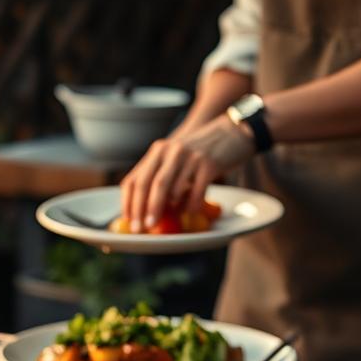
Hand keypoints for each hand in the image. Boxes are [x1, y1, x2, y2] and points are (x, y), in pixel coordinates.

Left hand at [120, 114, 254, 231]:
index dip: (129, 202)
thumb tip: (146, 210)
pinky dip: (191, 206)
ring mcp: (190, 157)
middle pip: (150, 185)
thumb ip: (161, 177)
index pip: (134, 179)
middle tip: (143, 228)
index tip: (128, 220)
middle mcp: (170, 151)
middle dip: (143, 210)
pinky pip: (196, 192)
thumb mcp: (175, 157)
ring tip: (167, 221)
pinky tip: (190, 212)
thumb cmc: (200, 151)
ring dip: (168, 209)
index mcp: (158, 151)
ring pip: (172, 189)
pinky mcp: (209, 164)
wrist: (232, 132)